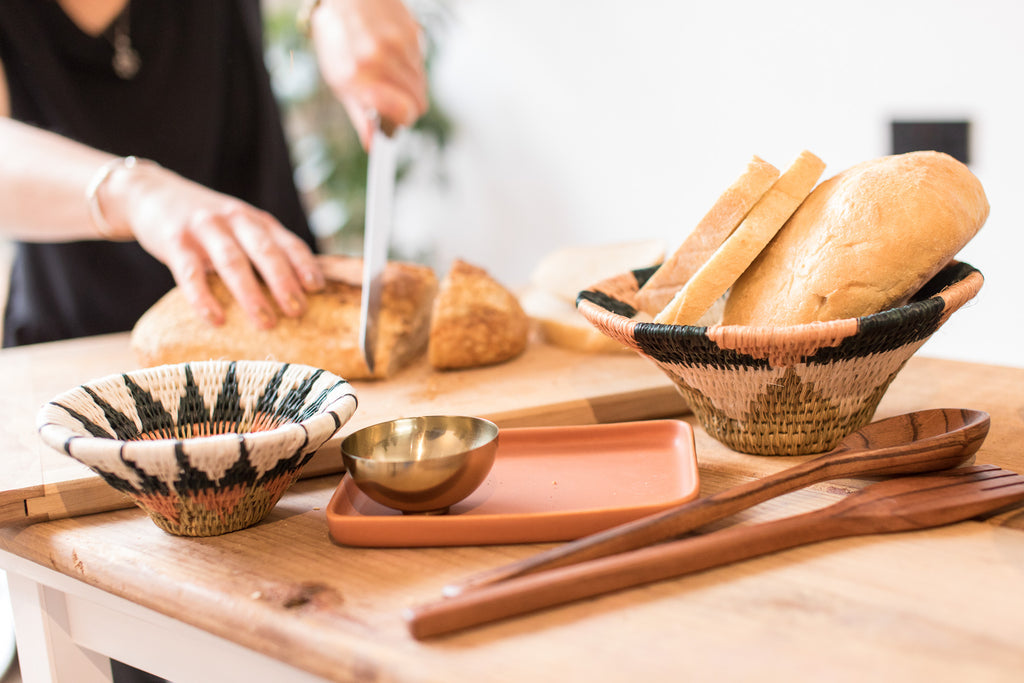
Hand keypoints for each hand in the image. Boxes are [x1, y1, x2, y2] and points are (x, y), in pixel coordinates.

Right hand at [103, 161, 324, 328]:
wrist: (152, 193)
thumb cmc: (207, 224)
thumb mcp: (239, 228)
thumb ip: (263, 251)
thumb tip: (297, 294)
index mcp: (257, 221)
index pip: (288, 242)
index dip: (305, 264)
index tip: (317, 288)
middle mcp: (235, 220)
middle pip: (264, 251)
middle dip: (283, 281)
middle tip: (297, 311)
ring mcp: (205, 228)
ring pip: (232, 261)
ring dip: (251, 294)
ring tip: (266, 323)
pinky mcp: (175, 240)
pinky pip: (190, 272)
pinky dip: (203, 298)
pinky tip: (214, 319)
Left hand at [309, 0, 428, 146]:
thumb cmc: (337, 39)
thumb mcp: (340, 81)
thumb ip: (360, 115)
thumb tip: (373, 144)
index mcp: (358, 76)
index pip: (403, 111)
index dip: (404, 121)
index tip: (397, 123)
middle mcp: (379, 59)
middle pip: (418, 102)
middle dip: (408, 105)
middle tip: (392, 99)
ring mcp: (398, 43)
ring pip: (422, 84)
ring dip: (410, 85)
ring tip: (389, 71)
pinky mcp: (411, 32)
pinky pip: (422, 63)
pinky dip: (411, 66)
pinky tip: (394, 54)